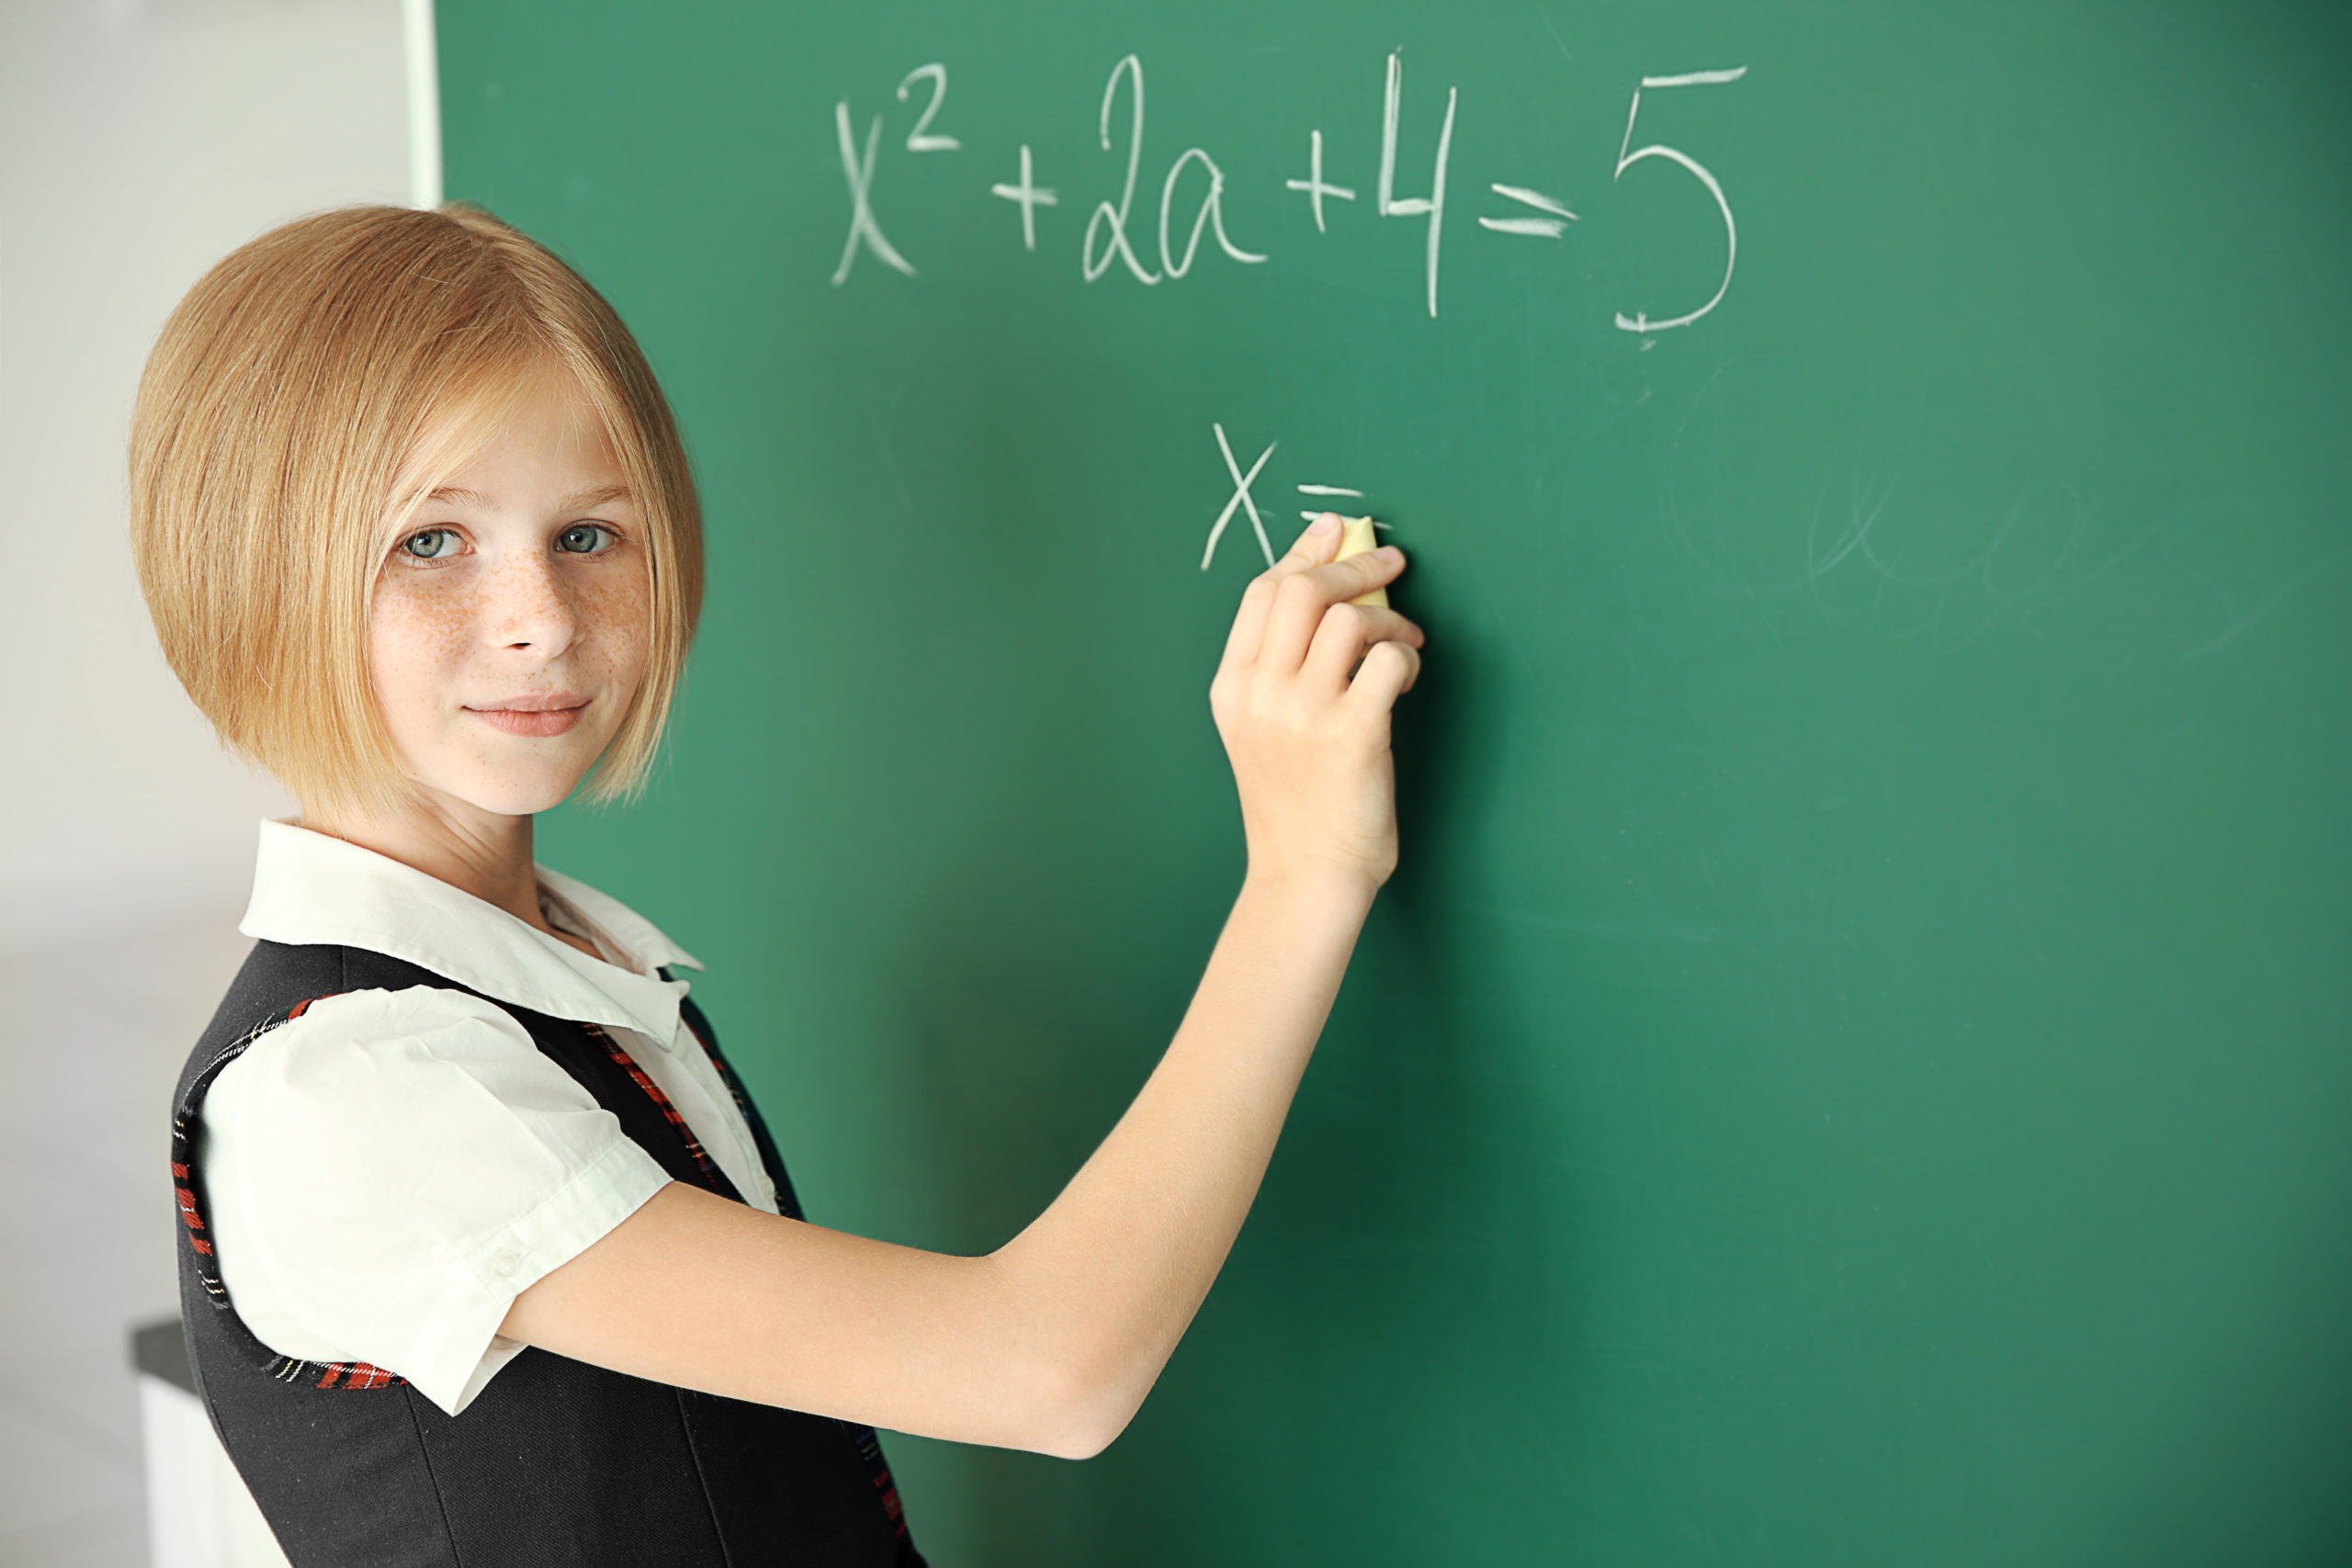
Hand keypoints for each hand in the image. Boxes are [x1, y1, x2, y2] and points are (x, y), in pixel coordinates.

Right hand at [1209, 514, 1425, 894]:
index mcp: (1232, 687)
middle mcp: (1261, 694)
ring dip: (1388, 619)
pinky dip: (1404, 657)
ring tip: (1402, 642)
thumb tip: (1329, 595)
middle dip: (1354, 565)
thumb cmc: (1293, 805)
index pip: (1263, 593)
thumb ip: (1277, 670)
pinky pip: (1387, 661)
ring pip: (1349, 619)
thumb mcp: (1257, 731)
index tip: (1336, 530)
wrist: (1306, 875)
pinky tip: (1404, 680)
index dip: (1304, 552)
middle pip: (1303, 591)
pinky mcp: (1353, 734)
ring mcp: (1304, 714)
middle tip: (1389, 564)